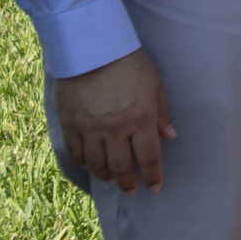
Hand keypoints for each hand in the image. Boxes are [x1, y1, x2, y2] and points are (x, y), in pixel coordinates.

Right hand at [57, 49, 176, 193]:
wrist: (93, 48)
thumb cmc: (130, 64)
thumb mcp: (155, 85)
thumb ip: (161, 113)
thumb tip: (170, 137)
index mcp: (140, 119)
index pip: (148, 158)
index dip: (152, 176)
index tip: (155, 188)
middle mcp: (115, 129)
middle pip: (122, 167)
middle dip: (129, 183)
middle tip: (131, 191)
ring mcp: (90, 129)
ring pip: (97, 165)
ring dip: (106, 176)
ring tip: (112, 180)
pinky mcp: (70, 125)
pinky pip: (77, 153)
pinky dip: (84, 163)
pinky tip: (90, 165)